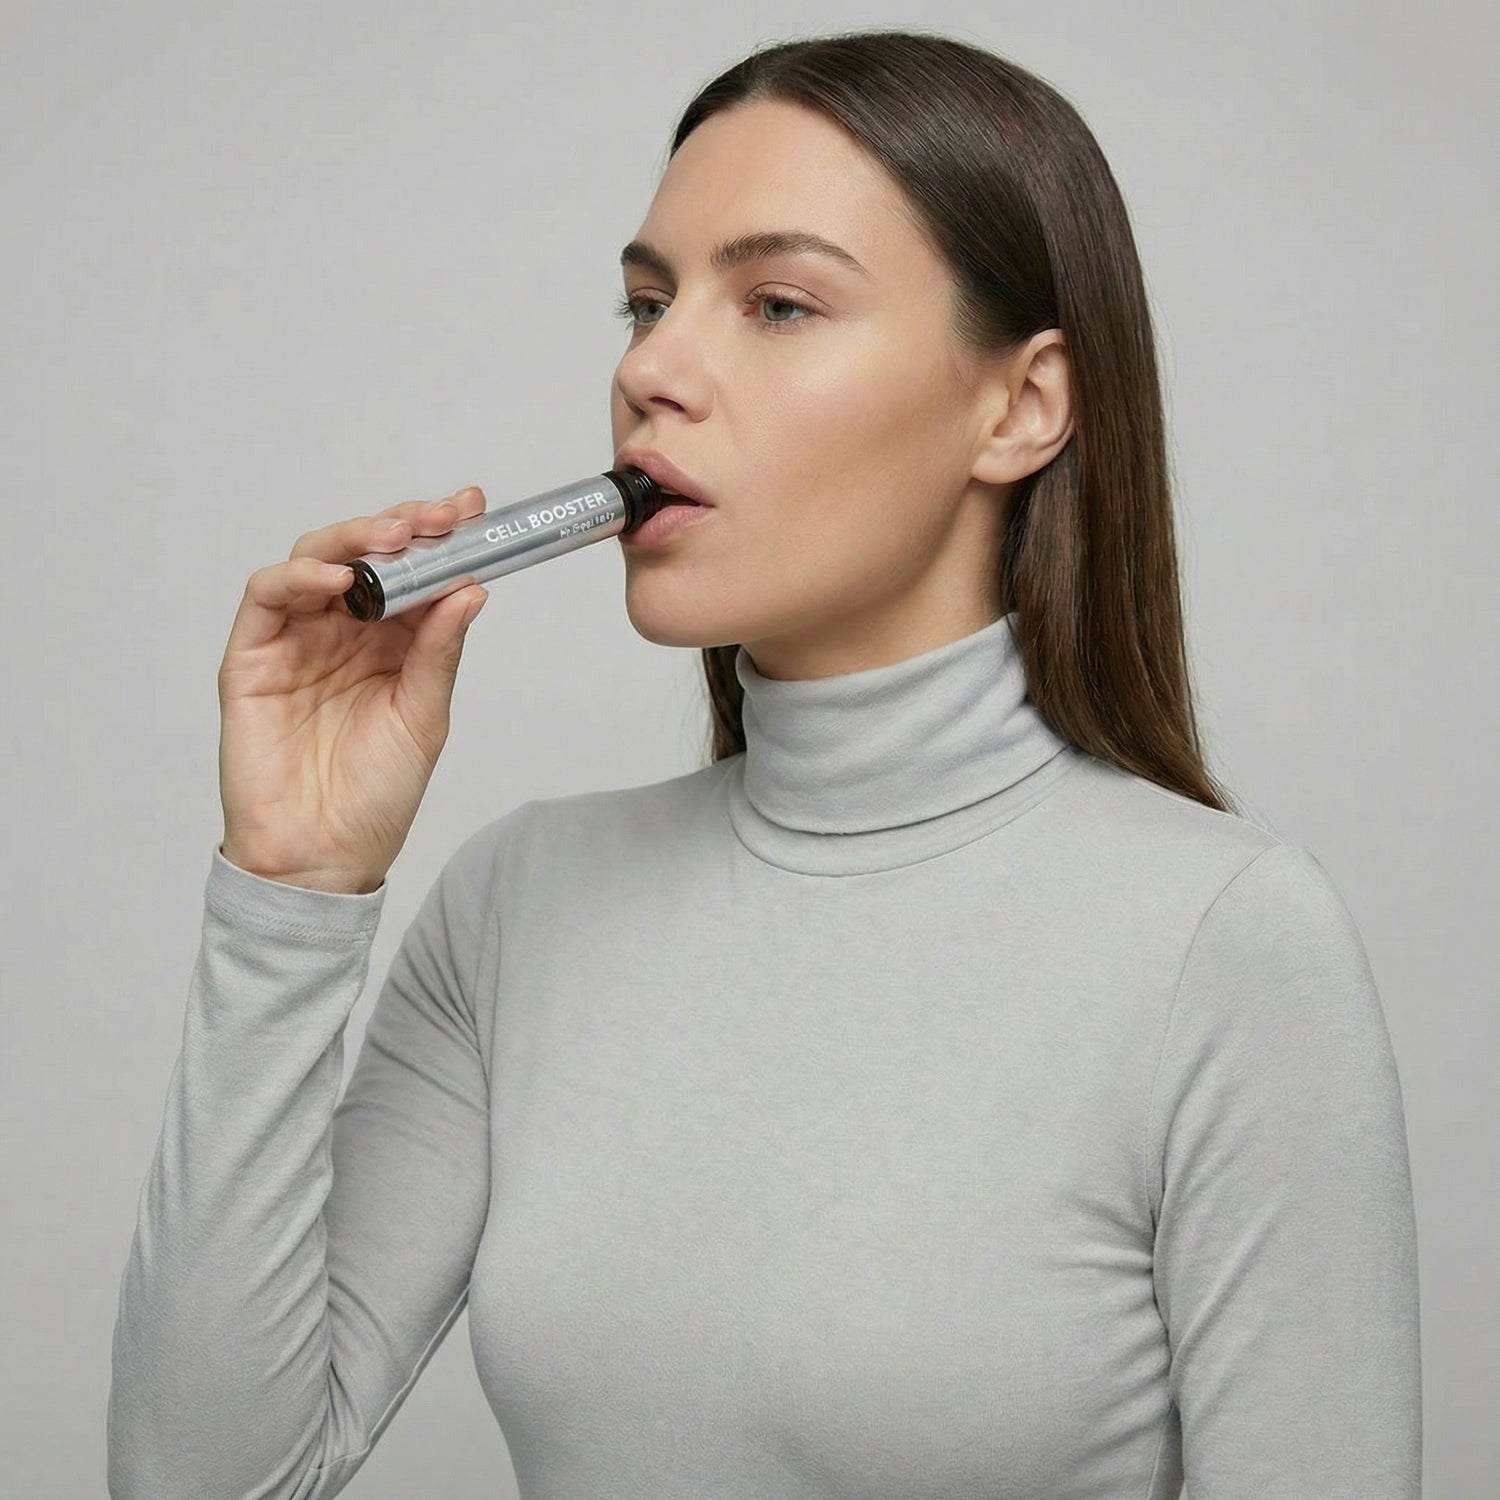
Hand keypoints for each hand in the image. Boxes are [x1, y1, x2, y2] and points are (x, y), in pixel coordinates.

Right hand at [217, 486, 489, 892]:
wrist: (324, 857)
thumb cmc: (376, 795)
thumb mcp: (424, 717)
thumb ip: (439, 653)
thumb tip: (471, 589)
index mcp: (390, 642)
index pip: (413, 572)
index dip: (440, 537)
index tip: (474, 507)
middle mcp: (342, 632)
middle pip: (365, 555)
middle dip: (402, 526)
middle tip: (440, 516)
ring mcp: (295, 640)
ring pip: (314, 561)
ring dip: (353, 539)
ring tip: (394, 538)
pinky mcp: (250, 659)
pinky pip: (266, 600)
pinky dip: (296, 577)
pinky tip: (333, 574)